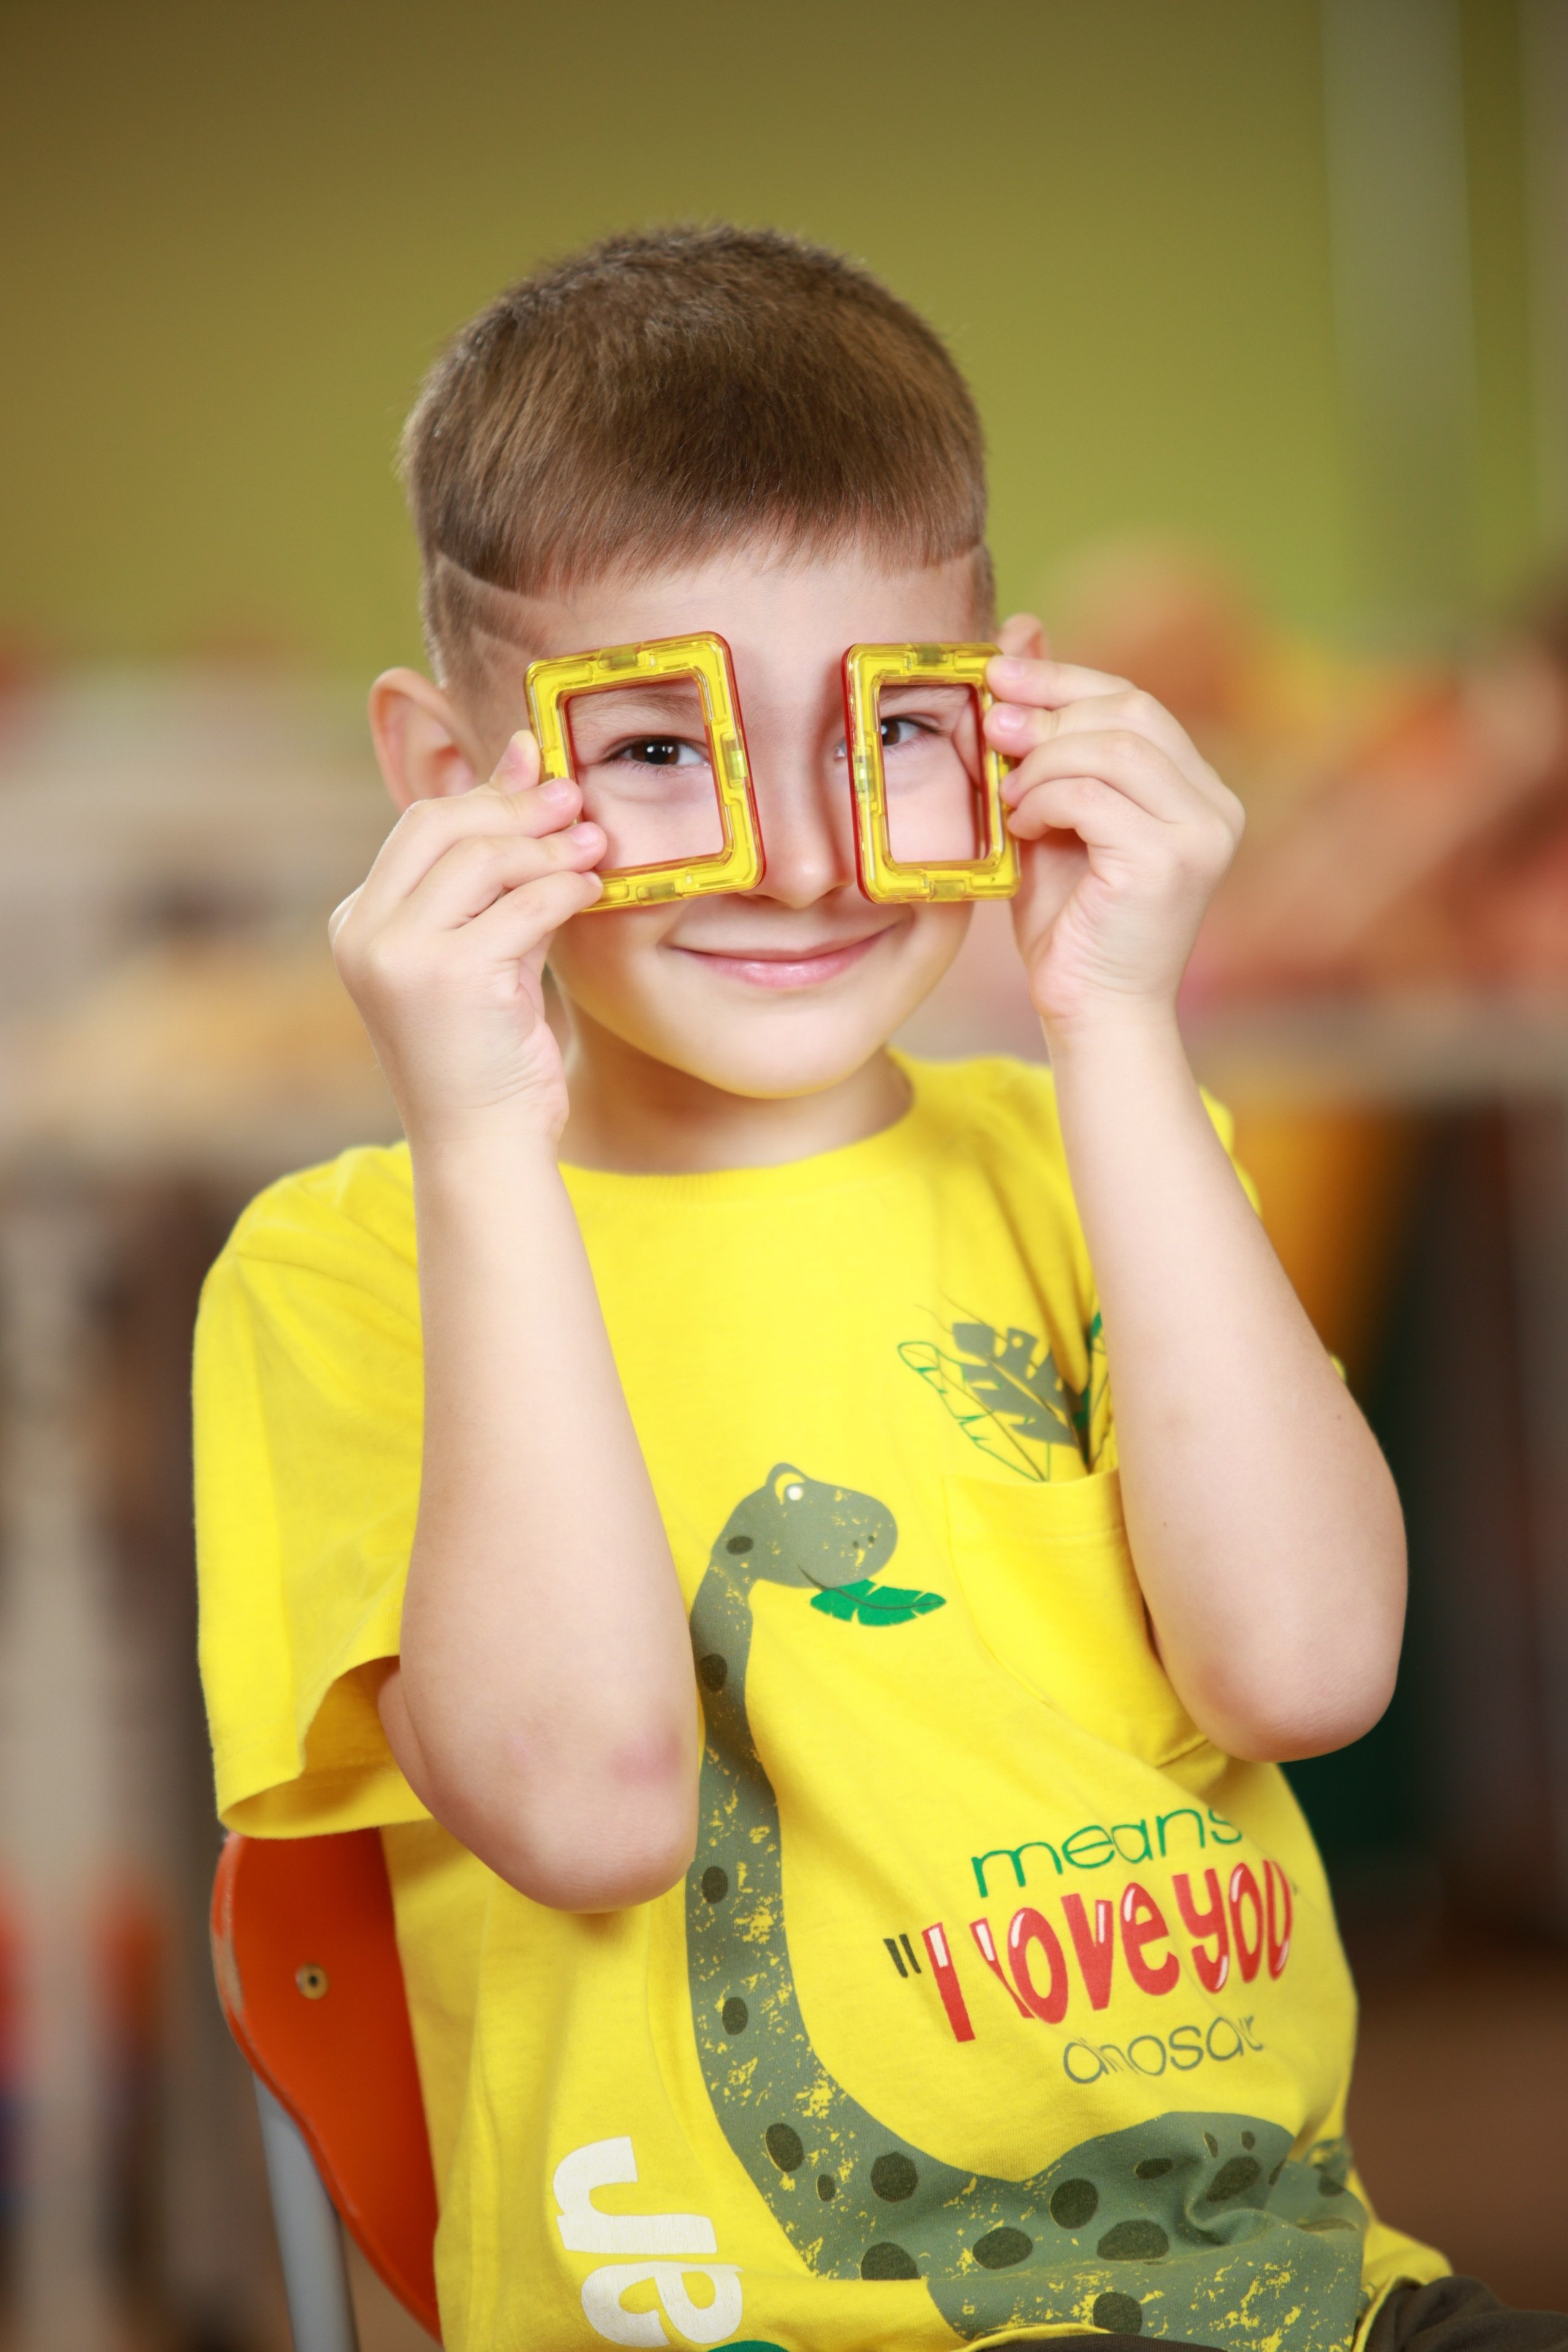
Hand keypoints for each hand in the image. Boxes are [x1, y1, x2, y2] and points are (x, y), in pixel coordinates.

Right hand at [330, 731, 603, 1147]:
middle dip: (516, 807)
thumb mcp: (489, 949)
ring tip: (596, 846)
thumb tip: (528, 757)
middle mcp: (364, 933)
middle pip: (441, 825)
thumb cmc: (490, 1054)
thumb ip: (503, 868)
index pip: (421, 826)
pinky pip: (521, 904)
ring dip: (549, 847)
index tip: (547, 779)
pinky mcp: (447, 976)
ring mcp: (397, 954)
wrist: (483, 1146)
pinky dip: (565, 888)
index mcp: (358, 922)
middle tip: (577, 803)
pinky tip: (592, 890)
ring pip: (482, 859)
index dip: (489, 793)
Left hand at [983, 637, 1242, 1040]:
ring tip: (1008, 796)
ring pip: (1113, 746)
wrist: (1092, 1013)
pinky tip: (1022, 827)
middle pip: (1131, 709)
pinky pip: (1095, 795)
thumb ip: (1047, 744)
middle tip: (990, 724)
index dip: (1064, 677)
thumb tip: (1020, 638)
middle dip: (1050, 706)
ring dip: (1043, 761)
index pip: (1134, 702)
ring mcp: (1201, 831)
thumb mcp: (1052, 817)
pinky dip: (1046, 799)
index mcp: (1195, 790)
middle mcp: (1214, 804)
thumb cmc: (1069, 924)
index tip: (998, 669)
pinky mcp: (1171, 860)